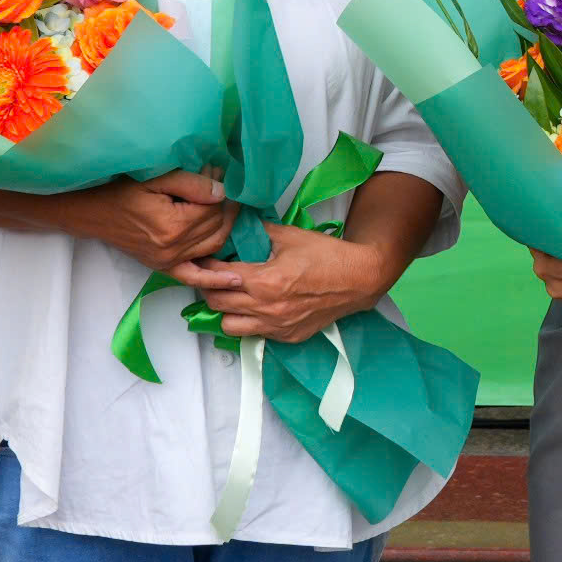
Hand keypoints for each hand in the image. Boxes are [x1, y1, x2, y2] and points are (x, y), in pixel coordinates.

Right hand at [72, 170, 233, 269]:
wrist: (94, 213)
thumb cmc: (122, 191)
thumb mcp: (157, 178)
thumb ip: (191, 184)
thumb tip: (222, 192)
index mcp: (173, 226)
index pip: (213, 209)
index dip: (220, 190)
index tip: (218, 173)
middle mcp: (173, 249)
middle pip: (216, 227)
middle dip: (225, 206)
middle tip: (226, 188)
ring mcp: (168, 261)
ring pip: (214, 246)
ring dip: (226, 228)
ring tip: (229, 209)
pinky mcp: (163, 267)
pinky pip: (193, 277)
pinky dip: (215, 279)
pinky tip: (235, 280)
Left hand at [178, 224, 385, 343]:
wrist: (359, 279)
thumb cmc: (326, 255)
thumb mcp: (290, 235)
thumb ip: (259, 231)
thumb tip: (237, 225)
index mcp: (264, 281)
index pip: (219, 276)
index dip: (206, 266)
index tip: (202, 259)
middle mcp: (266, 309)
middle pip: (216, 303)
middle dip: (209, 287)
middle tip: (212, 276)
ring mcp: (276, 326)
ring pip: (228, 326)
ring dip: (225, 310)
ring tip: (232, 295)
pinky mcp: (286, 336)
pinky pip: (254, 334)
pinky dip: (248, 321)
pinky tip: (256, 307)